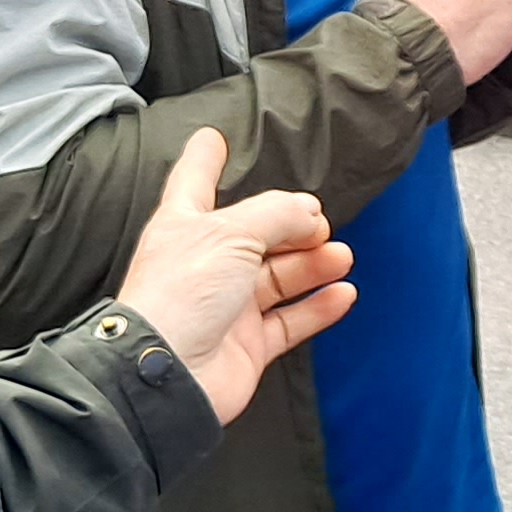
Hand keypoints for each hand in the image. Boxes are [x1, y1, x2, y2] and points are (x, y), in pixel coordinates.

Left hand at [110, 127, 355, 423]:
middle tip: (318, 221)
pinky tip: (342, 293)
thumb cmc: (180, 296)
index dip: (204, 159)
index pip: (194, 182)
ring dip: (313, 263)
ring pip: (280, 277)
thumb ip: (277, 215)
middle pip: (255, 234)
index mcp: (185, 227)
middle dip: (290, 224)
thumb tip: (310, 213)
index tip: (211, 138)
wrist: (169, 372)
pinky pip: (291, 321)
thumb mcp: (231, 234)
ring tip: (340, 255)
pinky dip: (319, 307)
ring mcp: (227, 306)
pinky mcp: (248, 345)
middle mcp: (206, 264)